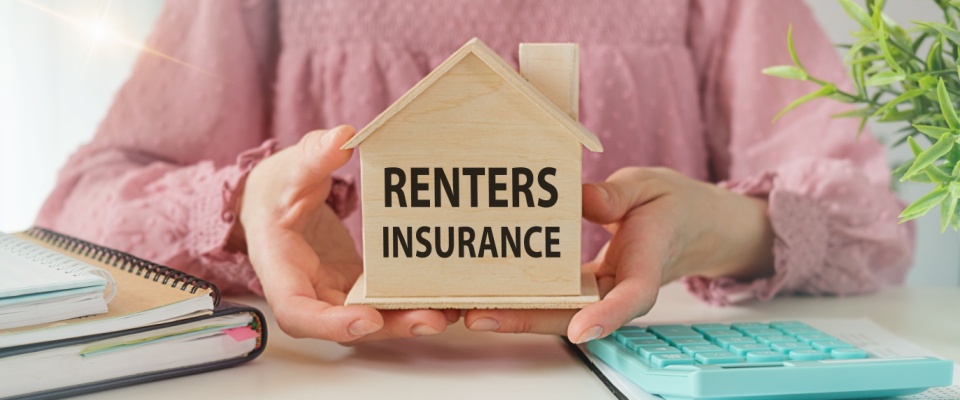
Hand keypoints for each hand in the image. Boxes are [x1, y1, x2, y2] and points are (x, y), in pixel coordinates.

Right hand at [238, 126, 456, 342]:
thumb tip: (341, 138)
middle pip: (343, 325)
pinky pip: (381, 302)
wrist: (274, 201)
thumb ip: (313, 156)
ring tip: (449, 312)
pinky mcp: (355, 286)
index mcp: (280, 268)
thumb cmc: (276, 189)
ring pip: (369, 318)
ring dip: (407, 319)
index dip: (330, 323)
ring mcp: (333, 291)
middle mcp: (307, 290)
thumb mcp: (290, 168)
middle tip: (431, 318)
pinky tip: (445, 298)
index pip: (296, 311)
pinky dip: (409, 303)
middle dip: (388, 325)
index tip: (366, 319)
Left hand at [464, 167, 773, 341]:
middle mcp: (619, 289)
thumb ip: (617, 194)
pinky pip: (552, 297)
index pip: (631, 298)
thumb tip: (579, 197)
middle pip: (575, 315)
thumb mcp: (649, 185)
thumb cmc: (670, 204)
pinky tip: (484, 292)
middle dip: (527, 321)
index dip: (607, 316)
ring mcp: (600, 292)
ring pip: (557, 312)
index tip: (582, 331)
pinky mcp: (584, 287)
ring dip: (514, 314)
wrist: (689, 225)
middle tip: (480, 316)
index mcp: (646, 266)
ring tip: (467, 310)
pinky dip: (520, 297)